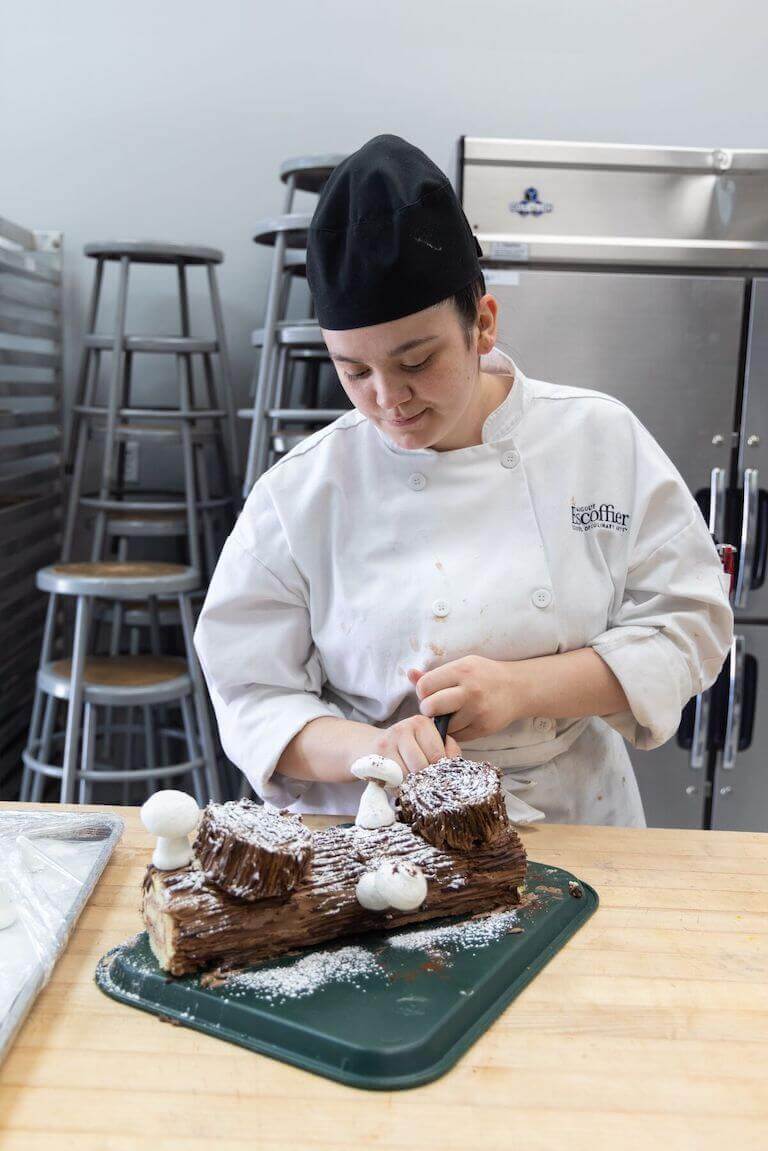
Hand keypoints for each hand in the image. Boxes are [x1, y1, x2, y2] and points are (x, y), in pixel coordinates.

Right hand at [368, 714, 461, 775]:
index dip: (440, 769)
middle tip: (423, 780)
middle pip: (423, 765)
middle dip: (425, 778)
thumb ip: (447, 750)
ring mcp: (387, 743)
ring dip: (412, 784)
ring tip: (410, 780)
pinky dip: (399, 787)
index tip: (435, 772)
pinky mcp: (375, 759)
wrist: (373, 749)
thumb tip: (454, 767)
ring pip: (409, 775)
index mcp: (422, 723)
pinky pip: (394, 781)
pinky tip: (398, 782)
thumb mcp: (429, 744)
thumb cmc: (409, 750)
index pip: (439, 754)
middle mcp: (403, 728)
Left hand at [408, 656, 523, 742]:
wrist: (517, 688)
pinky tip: (463, 720)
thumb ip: (434, 674)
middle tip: (437, 706)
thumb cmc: (483, 675)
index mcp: (462, 670)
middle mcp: (470, 690)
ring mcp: (477, 711)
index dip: (424, 691)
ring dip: (443, 722)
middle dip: (429, 708)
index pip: (424, 686)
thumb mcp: (461, 666)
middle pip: (430, 707)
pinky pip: (456, 736)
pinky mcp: (483, 728)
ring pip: (442, 725)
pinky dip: (456, 731)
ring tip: (453, 713)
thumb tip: (410, 674)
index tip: (432, 692)